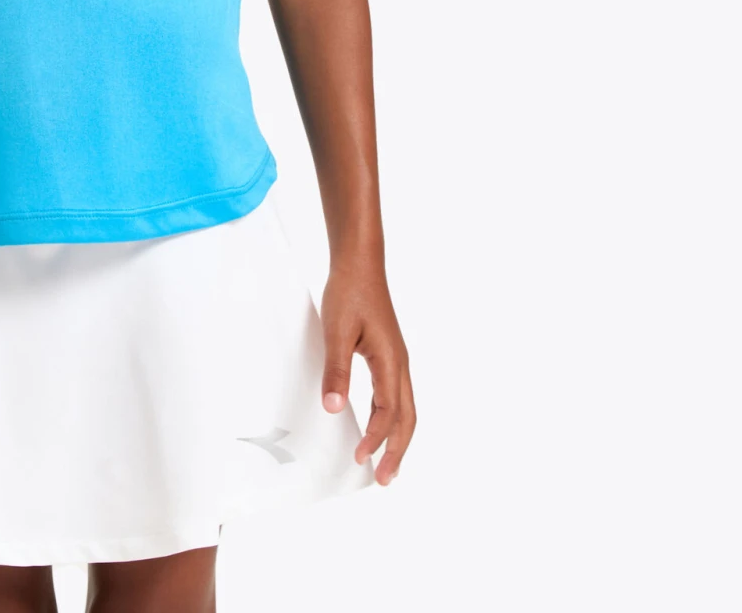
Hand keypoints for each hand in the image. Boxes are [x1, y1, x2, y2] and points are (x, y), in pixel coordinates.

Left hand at [319, 262, 414, 485]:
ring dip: (398, 437)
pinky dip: (394, 417)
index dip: (376, 439)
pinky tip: (381, 423)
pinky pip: (397, 394)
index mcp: (390, 361)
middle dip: (398, 451)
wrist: (359, 262)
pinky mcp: (389, 353)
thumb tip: (334, 408)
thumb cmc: (349, 292)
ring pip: (406, 408)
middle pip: (407, 418)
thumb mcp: (337, 332)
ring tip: (387, 462)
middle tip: (385, 479)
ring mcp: (397, 359)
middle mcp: (400, 364)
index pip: (388, 412)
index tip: (361, 459)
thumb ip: (337, 371)